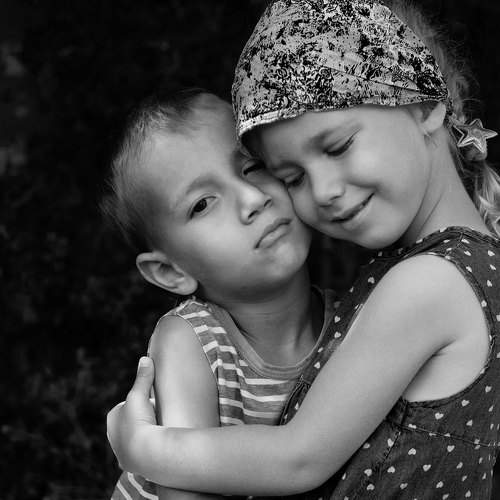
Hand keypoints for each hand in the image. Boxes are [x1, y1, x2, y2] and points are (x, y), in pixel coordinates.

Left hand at [107, 356, 157, 471]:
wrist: (145, 452)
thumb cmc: (138, 421)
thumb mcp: (139, 394)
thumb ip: (143, 377)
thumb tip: (145, 358)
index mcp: (112, 418)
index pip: (128, 406)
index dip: (141, 402)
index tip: (153, 402)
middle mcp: (113, 436)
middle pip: (131, 422)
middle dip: (142, 419)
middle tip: (158, 416)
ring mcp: (122, 452)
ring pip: (135, 438)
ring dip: (145, 435)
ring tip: (159, 431)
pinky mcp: (131, 465)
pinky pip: (141, 453)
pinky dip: (147, 449)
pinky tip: (156, 446)